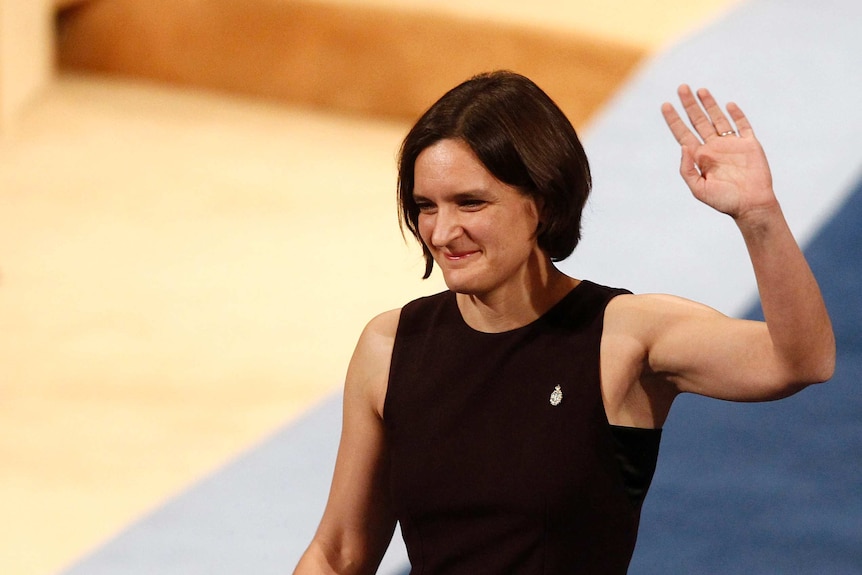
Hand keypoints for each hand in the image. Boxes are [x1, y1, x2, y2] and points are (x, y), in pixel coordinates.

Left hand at [662, 85, 775, 220]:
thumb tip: (683, 146)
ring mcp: (732, 144)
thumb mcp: (698, 189)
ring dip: (709, 104)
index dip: (674, 119)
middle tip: (681, 88)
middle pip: (698, 121)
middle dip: (689, 105)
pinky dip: (736, 114)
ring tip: (700, 90)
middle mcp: (714, 148)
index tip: (665, 105)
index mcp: (700, 157)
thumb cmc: (724, 201)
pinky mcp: (749, 144)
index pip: (683, 133)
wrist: (751, 205)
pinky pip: (742, 125)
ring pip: (718, 118)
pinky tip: (728, 105)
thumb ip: (687, 169)